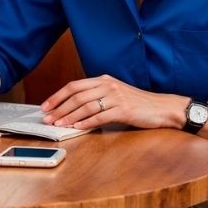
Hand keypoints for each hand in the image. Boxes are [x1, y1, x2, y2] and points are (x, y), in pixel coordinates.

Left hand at [40, 74, 183, 130]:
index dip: (57, 96)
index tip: (45, 106)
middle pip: (76, 96)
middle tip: (47, 118)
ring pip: (85, 106)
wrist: (162, 107)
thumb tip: (72, 107)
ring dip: (69, 116)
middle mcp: (108, 85)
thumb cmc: (137, 103)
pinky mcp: (123, 110)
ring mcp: (116, 97)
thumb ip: (96, 96)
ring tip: (58, 124)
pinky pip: (100, 116)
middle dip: (59, 108)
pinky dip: (86, 122)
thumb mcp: (115, 93)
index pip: (74, 86)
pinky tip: (77, 127)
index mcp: (103, 80)